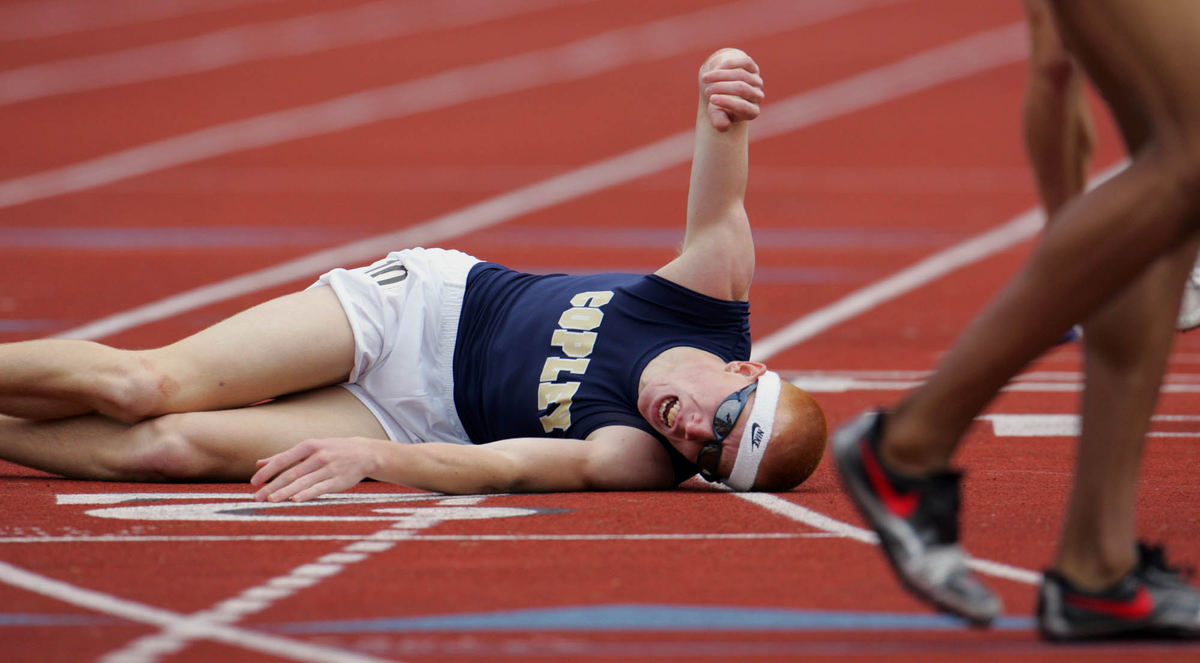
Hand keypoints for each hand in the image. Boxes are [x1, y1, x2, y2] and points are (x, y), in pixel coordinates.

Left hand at [250, 437, 379, 501]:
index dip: (268, 471)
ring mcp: (329, 468)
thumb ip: (285, 457)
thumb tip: (259, 464)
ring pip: (303, 482)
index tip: (254, 482)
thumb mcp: (310, 448)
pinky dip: (307, 494)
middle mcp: (319, 456)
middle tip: (257, 497)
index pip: (283, 459)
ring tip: (271, 501)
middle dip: (273, 486)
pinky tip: (296, 500)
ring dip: (286, 492)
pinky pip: (320, 488)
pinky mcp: (339, 481)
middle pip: (291, 473)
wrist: (365, 453)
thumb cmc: (332, 450)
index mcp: (309, 446)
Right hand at [699, 48, 763, 131]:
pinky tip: (715, 68)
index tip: (711, 99)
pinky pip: (744, 63)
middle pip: (741, 88)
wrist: (723, 88)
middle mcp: (757, 96)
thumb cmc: (719, 104)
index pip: (743, 107)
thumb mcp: (716, 114)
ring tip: (704, 79)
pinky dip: (729, 64)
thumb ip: (719, 121)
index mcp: (752, 112)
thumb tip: (723, 126)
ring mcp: (756, 81)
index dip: (727, 102)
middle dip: (721, 88)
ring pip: (741, 74)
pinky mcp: (753, 67)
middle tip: (706, 91)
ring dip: (720, 75)